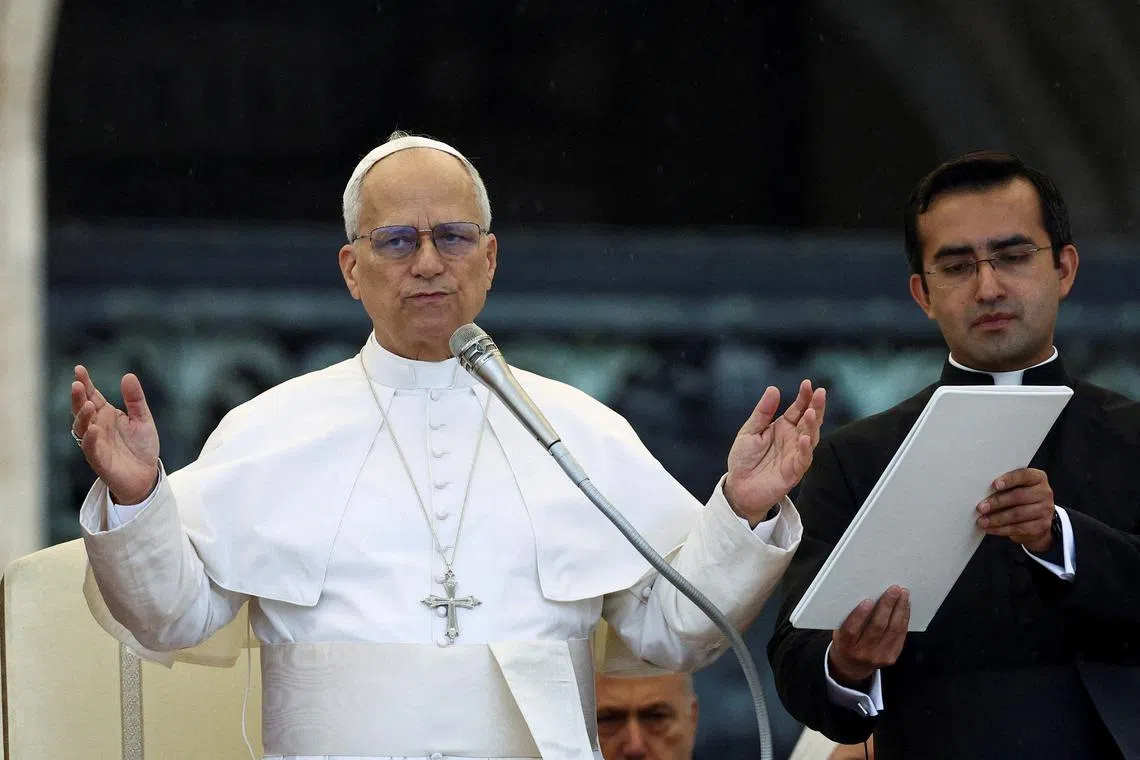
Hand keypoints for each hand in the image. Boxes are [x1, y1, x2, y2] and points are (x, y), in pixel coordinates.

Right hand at [71, 365, 159, 503]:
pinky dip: (91, 439)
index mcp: (106, 415)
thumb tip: (128, 376)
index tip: (79, 369)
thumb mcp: (142, 419)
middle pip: (82, 410)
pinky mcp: (100, 460)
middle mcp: (97, 427)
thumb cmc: (141, 446)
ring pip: (82, 428)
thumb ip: (135, 400)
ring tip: (88, 405)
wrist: (146, 475)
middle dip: (78, 397)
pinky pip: (92, 449)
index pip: (92, 396)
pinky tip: (93, 429)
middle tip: (77, 384)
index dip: (85, 383)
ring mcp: (96, 443)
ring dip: (83, 416)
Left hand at [724, 379, 825, 522]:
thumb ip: (762, 412)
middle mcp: (793, 439)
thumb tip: (773, 389)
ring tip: (812, 412)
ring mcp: (795, 454)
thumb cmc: (744, 459)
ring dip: (812, 426)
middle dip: (816, 407)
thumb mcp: (750, 430)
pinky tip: (805, 439)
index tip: (807, 384)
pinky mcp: (793, 471)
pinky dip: (806, 450)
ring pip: (810, 438)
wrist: (738, 486)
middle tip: (820, 393)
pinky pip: (803, 459)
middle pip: (809, 421)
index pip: (798, 409)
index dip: (804, 397)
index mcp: (783, 428)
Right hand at [829, 586, 909, 688]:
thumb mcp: (839, 632)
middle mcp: (862, 653)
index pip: (851, 630)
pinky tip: (905, 607)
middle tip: (893, 590)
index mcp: (845, 645)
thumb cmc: (845, 642)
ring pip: (892, 630)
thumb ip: (849, 618)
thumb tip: (865, 594)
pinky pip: (900, 636)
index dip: (859, 615)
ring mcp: (879, 657)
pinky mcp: (891, 657)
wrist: (852, 666)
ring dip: (900, 610)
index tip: (868, 600)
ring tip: (903, 594)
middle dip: (887, 606)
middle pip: (877, 628)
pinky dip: (904, 619)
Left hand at [975, 468, 1054, 553]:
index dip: (1009, 480)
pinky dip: (1001, 529)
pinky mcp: (1041, 526)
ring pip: (1017, 514)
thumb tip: (981, 493)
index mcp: (1037, 478)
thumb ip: (1004, 487)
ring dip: (996, 518)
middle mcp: (1045, 493)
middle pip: (1019, 496)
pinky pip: (1019, 528)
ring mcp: (1046, 510)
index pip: (1024, 475)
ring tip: (982, 520)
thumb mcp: (1016, 488)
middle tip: (981, 507)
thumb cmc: (1020, 499)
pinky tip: (990, 528)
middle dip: (997, 502)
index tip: (994, 485)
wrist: (1037, 520)